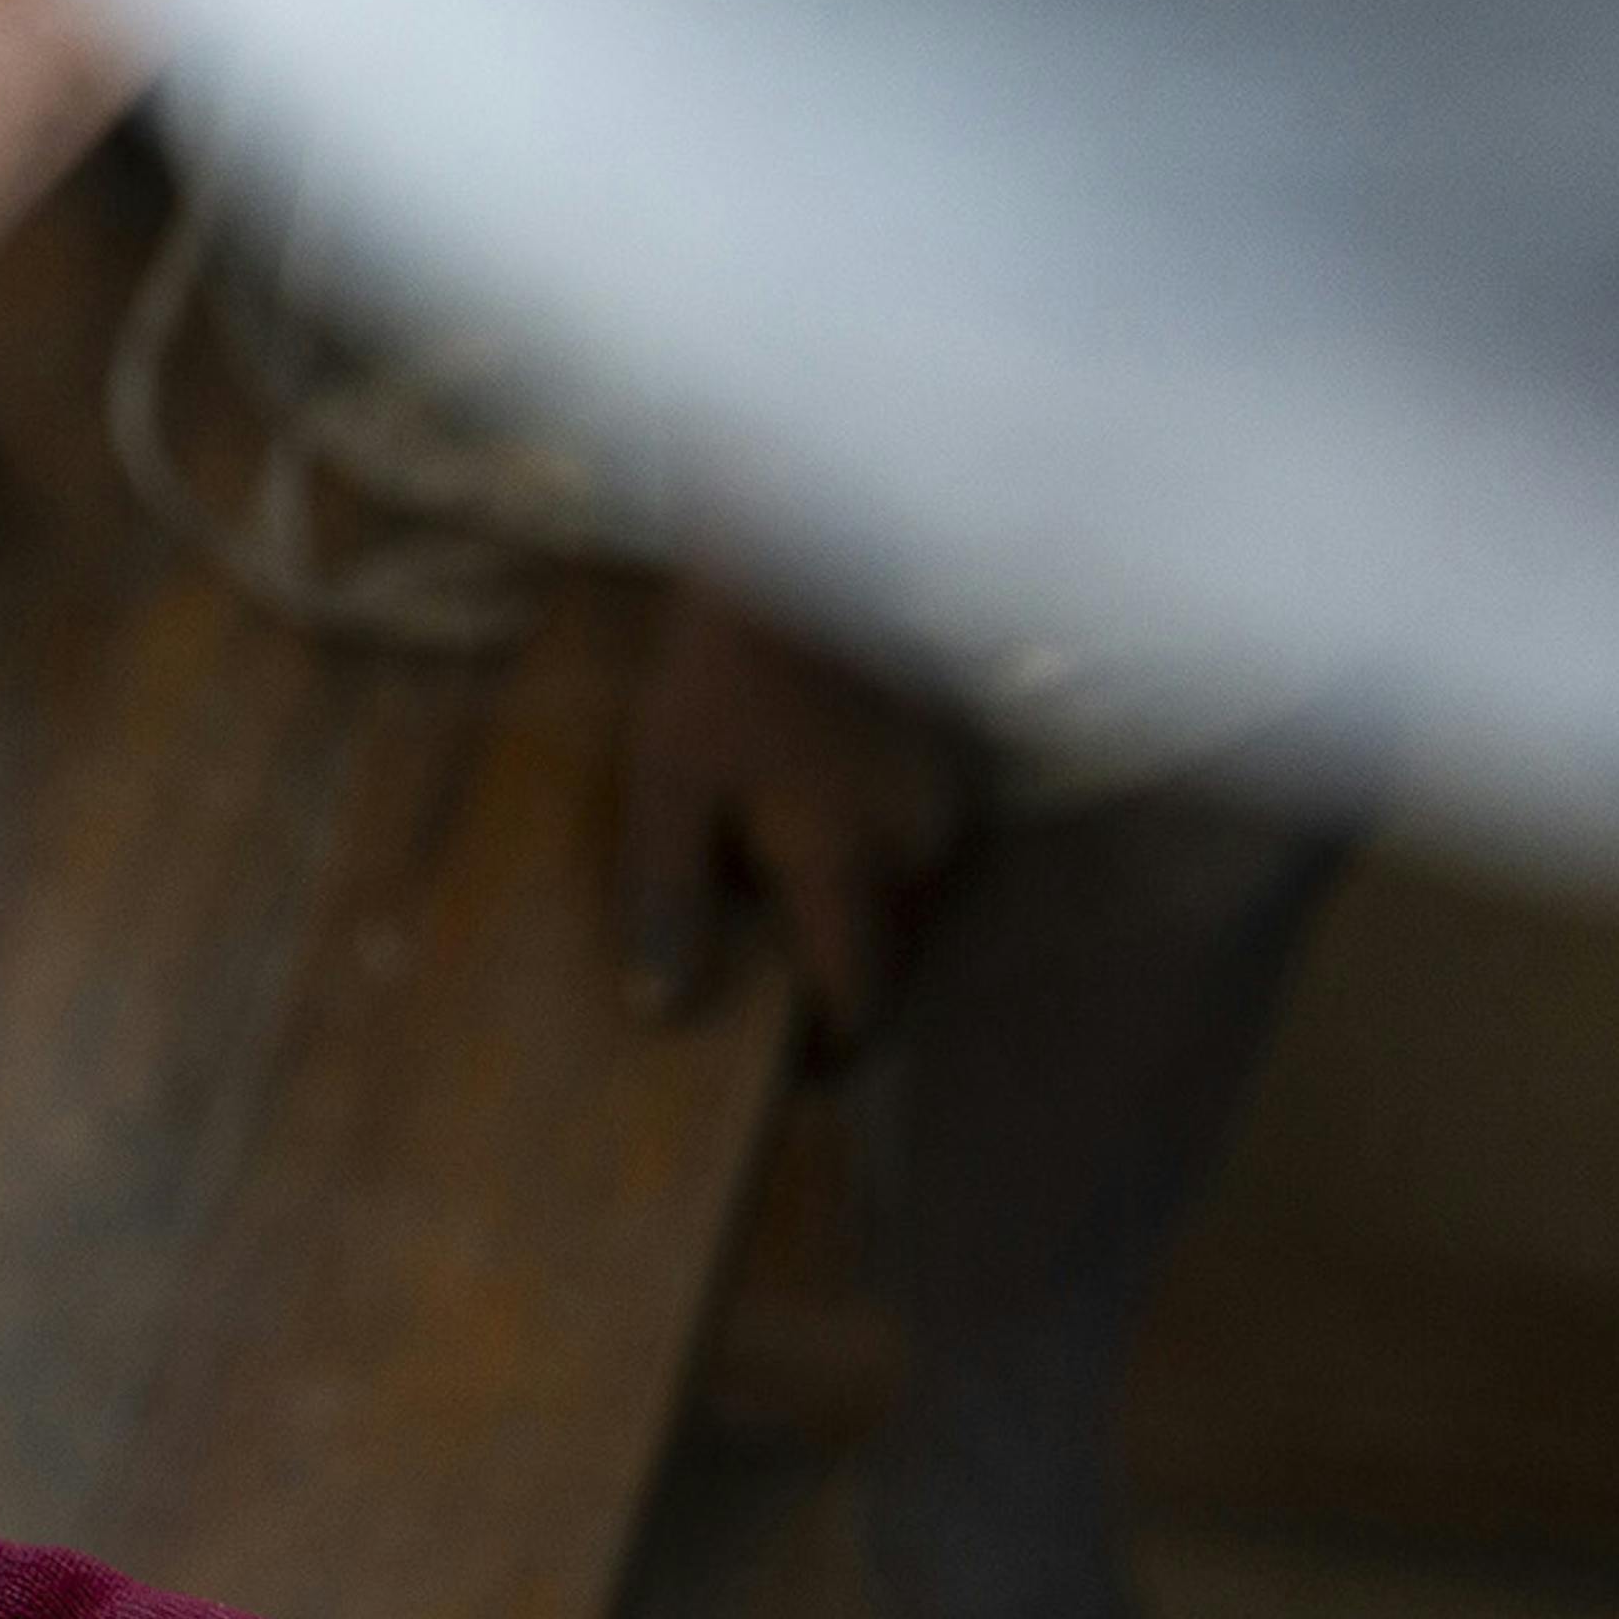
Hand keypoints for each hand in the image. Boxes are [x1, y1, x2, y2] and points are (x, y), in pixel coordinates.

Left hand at [610, 585, 966, 1039]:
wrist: (802, 543)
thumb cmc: (723, 665)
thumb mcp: (670, 780)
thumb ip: (667, 895)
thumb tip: (665, 1009)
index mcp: (856, 864)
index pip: (860, 999)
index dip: (826, 1051)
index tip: (784, 1075)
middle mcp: (924, 845)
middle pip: (893, 957)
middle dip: (839, 985)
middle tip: (765, 996)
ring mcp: (950, 800)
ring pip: (909, 902)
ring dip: (858, 921)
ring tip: (778, 911)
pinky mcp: (954, 760)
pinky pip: (917, 845)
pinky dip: (873, 862)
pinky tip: (811, 832)